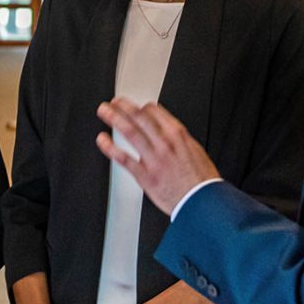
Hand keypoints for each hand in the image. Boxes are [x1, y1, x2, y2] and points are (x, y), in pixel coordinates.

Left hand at [96, 99, 219, 214]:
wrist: (201, 201)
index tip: (135, 107)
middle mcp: (164, 143)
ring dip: (114, 118)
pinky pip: (123, 158)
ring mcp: (153, 158)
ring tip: (104, 112)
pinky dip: (110, 147)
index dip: (142, 108)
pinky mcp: (144, 175)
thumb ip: (179, 141)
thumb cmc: (201, 180)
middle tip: (114, 102)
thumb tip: (170, 134)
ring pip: (130, 132)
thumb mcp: (195, 151)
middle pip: (139, 117)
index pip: (155, 112)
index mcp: (178, 135)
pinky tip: (102, 140)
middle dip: (124, 106)